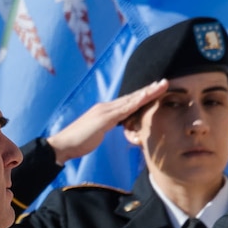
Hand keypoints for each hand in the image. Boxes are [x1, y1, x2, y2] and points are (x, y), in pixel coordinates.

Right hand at [46, 80, 169, 163]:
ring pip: (131, 100)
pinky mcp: (104, 118)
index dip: (142, 96)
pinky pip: (123, 109)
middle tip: (165, 82)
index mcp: (106, 111)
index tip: (156, 90)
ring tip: (161, 85)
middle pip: (132, 97)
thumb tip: (117, 126)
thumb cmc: (78, 142)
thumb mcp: (97, 133)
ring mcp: (105, 111)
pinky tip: (146, 97)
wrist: (62, 145)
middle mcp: (106, 107)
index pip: (128, 102)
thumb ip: (107, 127)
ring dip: (147, 92)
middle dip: (149, 90)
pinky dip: (136, 102)